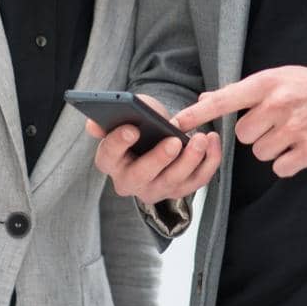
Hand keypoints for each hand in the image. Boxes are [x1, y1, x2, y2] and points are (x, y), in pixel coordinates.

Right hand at [87, 94, 221, 203]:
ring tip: (201, 138)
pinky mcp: (180, 190)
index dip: (119, 142)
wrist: (156, 139)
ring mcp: (156, 189)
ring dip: (190, 160)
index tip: (132, 128)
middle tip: (173, 141)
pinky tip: (213, 141)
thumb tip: (93, 124)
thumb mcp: (126, 115)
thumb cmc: (139, 125)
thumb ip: (112, 116)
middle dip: (158, 159)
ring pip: (174, 181)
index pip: (109, 155)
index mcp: (110, 161)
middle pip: (142, 175)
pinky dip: (209, 162)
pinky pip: (197, 180)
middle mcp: (130, 181)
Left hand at [171, 63, 306, 178]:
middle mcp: (278, 105)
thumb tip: (206, 99)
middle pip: (243, 135)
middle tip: (277, 122)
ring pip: (260, 153)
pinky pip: (280, 167)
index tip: (177, 122)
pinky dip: (288, 162)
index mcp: (268, 83)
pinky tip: (302, 146)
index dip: (199, 113)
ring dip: (273, 148)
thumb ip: (243, 91)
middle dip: (256, 133)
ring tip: (293, 131)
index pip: (225, 99)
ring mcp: (294, 129)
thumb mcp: (279, 77)